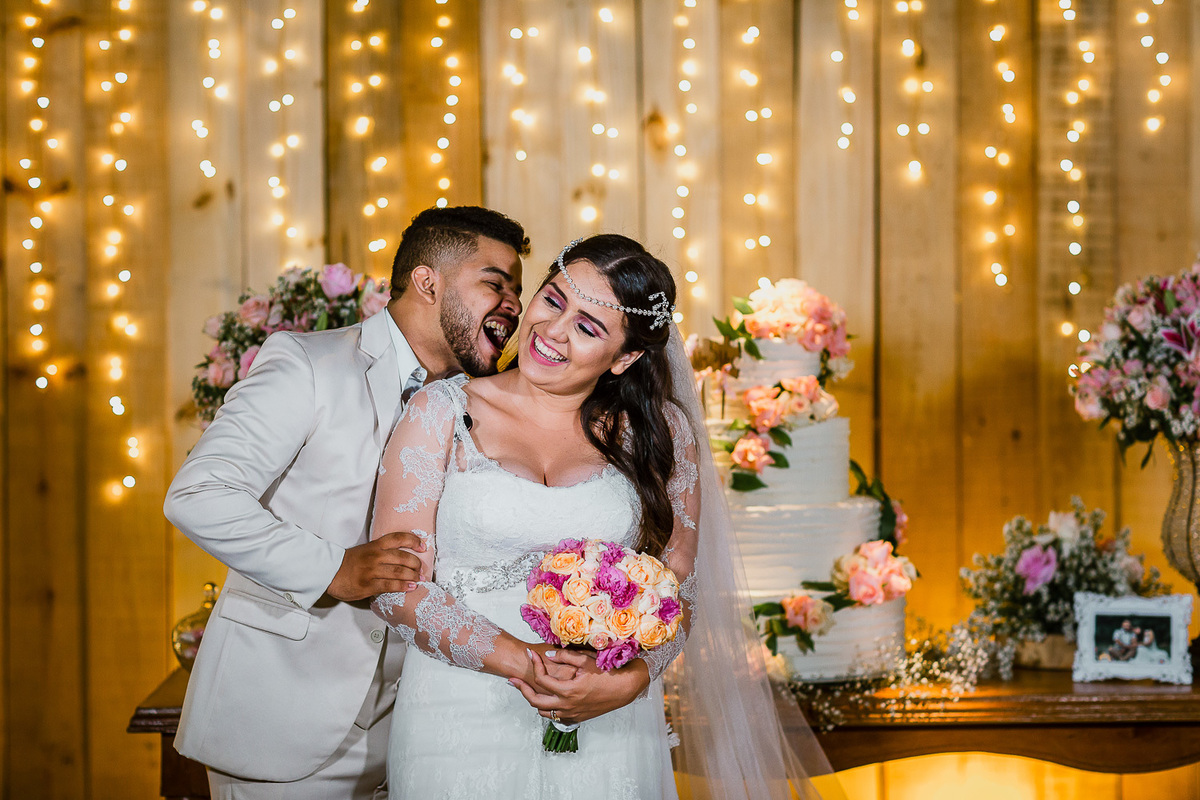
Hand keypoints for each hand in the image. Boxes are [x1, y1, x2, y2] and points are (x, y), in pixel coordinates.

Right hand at [327, 531, 426, 600]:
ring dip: (413, 576)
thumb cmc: (349, 563)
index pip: (398, 538)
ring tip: (420, 579)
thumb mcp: (365, 550)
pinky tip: (411, 587)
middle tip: (422, 569)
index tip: (423, 546)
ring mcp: (372, 571)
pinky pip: (390, 585)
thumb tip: (401, 557)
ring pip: (399, 572)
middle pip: (403, 557)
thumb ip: (381, 551)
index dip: (413, 540)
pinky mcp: (368, 585)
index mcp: (375, 545)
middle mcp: (375, 556)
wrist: (329, 572)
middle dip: (416, 563)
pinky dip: (403, 586)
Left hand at [510, 649, 649, 724]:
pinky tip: (547, 699)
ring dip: (534, 700)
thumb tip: (547, 655)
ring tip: (528, 689)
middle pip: (535, 701)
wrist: (625, 688)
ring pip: (544, 712)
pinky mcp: (577, 717)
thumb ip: (565, 657)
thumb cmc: (608, 673)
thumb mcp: (586, 661)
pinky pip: (556, 717)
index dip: (534, 664)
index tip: (530, 653)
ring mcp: (572, 714)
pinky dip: (548, 709)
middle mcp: (568, 705)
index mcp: (569, 691)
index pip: (542, 679)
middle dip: (521, 689)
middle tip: (513, 680)